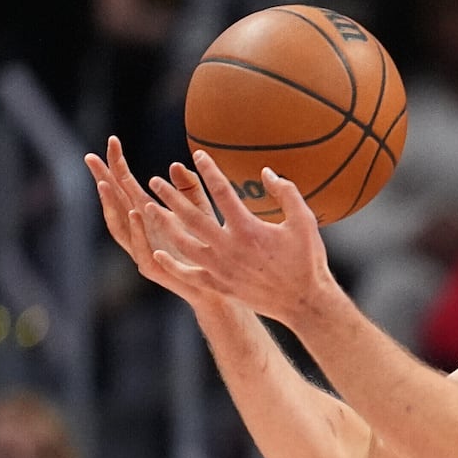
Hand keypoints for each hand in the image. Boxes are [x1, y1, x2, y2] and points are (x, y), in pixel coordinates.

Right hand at [86, 137, 229, 308]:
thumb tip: (176, 165)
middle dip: (103, 180)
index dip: (118, 164)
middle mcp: (143, 231)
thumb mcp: (201, 213)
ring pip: (120, 227)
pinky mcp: (158, 270)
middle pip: (116, 202)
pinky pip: (142, 250)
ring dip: (111, 205)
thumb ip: (189, 190)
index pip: (127, 185)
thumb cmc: (209, 249)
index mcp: (150, 215)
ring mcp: (146, 250)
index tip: (112, 140)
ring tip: (105, 183)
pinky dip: (137, 232)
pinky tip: (136, 213)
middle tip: (91, 157)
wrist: (221, 287)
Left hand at [121, 147, 337, 327]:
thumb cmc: (307, 261)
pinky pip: (190, 274)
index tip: (197, 155)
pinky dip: (172, 265)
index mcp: (248, 229)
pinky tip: (159, 253)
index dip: (209, 170)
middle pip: (191, 216)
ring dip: (164, 224)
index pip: (222, 191)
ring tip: (149, 210)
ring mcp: (222, 268)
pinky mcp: (221, 286)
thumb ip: (286, 192)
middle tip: (154, 181)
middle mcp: (229, 247)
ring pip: (184, 243)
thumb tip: (266, 172)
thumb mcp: (304, 222)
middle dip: (170, 196)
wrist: (305, 303)